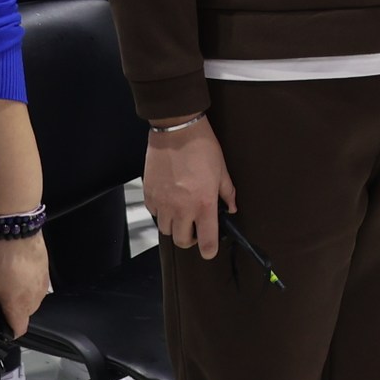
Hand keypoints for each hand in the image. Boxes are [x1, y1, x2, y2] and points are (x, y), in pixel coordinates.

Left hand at [0, 235, 49, 337]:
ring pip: (32, 300)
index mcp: (19, 306)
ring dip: (21, 296)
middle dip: (13, 309)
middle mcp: (35, 299)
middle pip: (25, 315)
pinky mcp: (46, 271)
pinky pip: (36, 285)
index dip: (8, 331)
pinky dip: (27, 283)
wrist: (16, 229)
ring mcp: (43, 284)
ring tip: (8, 279)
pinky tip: (17, 270)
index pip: (19, 331)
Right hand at [144, 118, 236, 259]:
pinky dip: (161, 212)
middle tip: (196, 227)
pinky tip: (168, 199)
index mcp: (203, 204)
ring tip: (181, 212)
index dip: (210, 250)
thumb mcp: (221, 170)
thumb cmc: (201, 147)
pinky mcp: (149, 194)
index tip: (210, 248)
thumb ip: (227, 193)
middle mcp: (181, 208)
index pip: (207, 242)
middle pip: (182, 242)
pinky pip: (154, 213)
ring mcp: (163, 202)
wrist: (176, 130)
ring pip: (166, 230)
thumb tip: (231, 208)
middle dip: (190, 239)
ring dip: (175, 226)